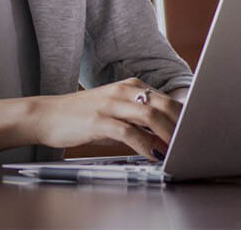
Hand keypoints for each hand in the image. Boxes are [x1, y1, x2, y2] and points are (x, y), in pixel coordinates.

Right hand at [22, 78, 181, 159]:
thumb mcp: (114, 112)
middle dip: (181, 125)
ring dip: (167, 135)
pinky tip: (151, 155)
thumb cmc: (82, 117)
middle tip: (190, 142)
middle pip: (163, 104)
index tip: (194, 131)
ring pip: (150, 116)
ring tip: (176, 150)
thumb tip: (164, 137)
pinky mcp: (98, 120)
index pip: (166, 98)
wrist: (46, 116)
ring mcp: (111, 104)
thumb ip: (139, 121)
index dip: (183, 116)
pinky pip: (128, 132)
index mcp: (130, 86)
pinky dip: (144, 145)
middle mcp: (123, 91)